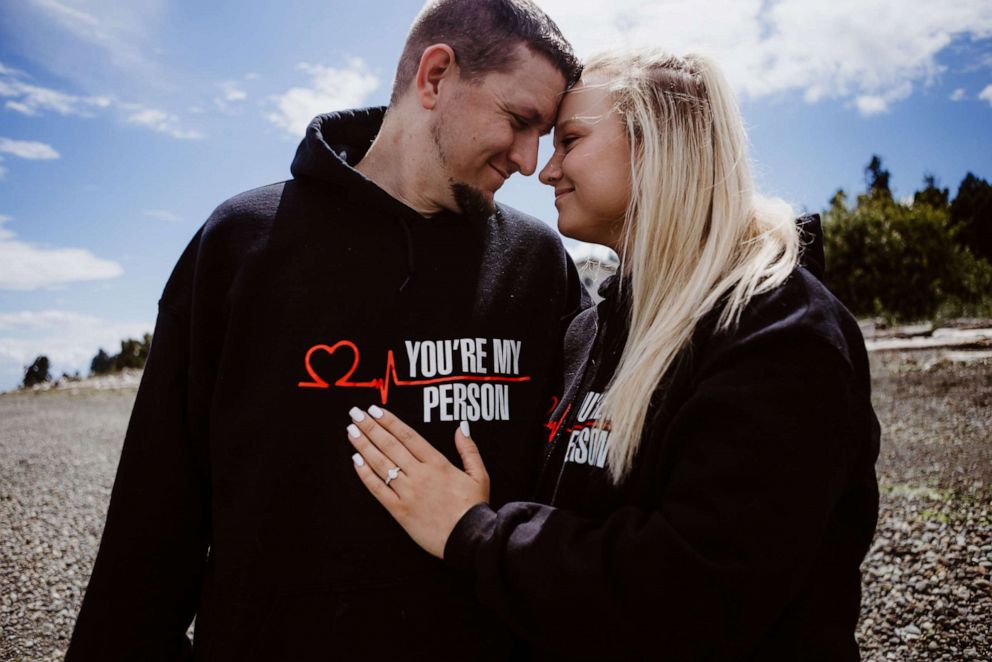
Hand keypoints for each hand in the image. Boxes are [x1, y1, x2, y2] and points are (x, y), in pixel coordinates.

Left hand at [345, 406, 489, 558]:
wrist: (469, 539)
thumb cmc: (474, 508)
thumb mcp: (479, 475)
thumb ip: (469, 450)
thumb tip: (461, 427)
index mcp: (438, 463)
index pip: (408, 436)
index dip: (390, 421)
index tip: (376, 410)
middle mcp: (420, 474)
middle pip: (390, 445)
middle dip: (370, 427)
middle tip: (355, 413)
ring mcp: (408, 492)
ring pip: (381, 464)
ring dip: (364, 446)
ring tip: (351, 431)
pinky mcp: (400, 511)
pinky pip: (378, 489)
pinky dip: (365, 475)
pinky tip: (356, 462)